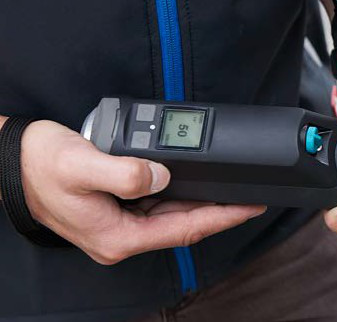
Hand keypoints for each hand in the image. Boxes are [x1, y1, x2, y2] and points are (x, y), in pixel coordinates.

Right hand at [20, 121, 264, 263]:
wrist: (11, 162)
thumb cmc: (39, 166)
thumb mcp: (82, 166)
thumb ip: (126, 173)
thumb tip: (162, 176)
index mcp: (118, 236)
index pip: (184, 229)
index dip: (222, 218)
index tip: (250, 207)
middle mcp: (122, 236)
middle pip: (183, 225)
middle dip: (218, 211)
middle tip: (249, 196)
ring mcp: (120, 224)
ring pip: (172, 216)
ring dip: (201, 203)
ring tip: (229, 190)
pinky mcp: (117, 210)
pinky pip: (159, 205)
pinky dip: (180, 195)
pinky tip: (193, 182)